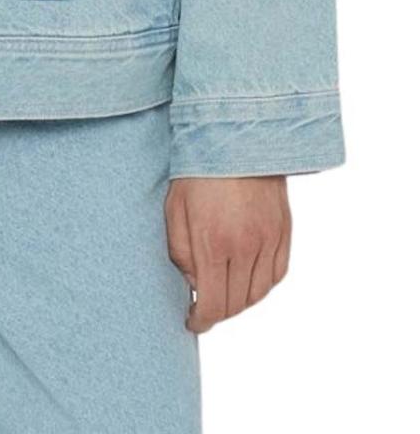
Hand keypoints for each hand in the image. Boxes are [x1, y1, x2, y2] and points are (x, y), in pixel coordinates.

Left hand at [165, 176, 290, 333]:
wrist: (235, 136)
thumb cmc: (198, 169)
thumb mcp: (174, 208)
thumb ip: (181, 251)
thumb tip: (193, 283)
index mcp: (213, 242)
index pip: (213, 304)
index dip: (202, 321)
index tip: (193, 322)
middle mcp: (245, 246)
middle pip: (237, 304)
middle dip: (218, 313)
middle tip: (205, 308)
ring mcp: (268, 240)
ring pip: (258, 294)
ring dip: (240, 302)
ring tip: (224, 295)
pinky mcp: (283, 231)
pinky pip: (276, 274)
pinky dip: (262, 286)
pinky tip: (247, 280)